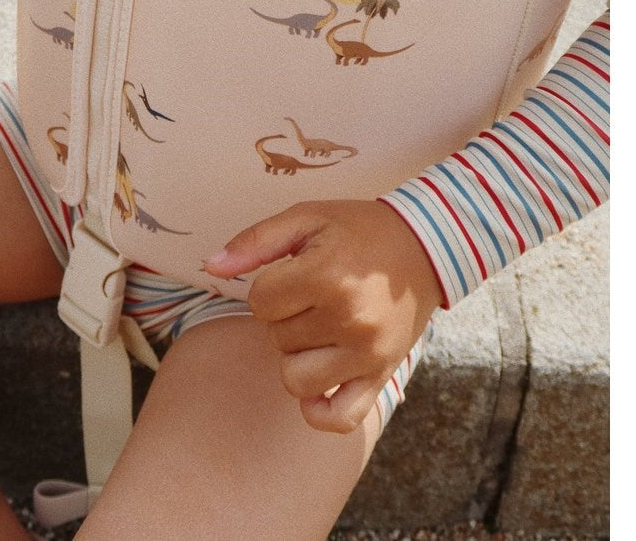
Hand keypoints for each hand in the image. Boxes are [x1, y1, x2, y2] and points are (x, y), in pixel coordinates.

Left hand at [204, 199, 442, 433]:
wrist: (425, 246)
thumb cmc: (358, 229)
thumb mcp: (306, 218)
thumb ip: (255, 242)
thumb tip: (210, 266)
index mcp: (326, 275)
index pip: (259, 302)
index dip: (268, 286)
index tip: (293, 273)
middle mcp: (347, 319)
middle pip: (276, 337)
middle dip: (284, 316)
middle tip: (313, 294)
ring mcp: (366, 353)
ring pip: (295, 378)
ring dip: (297, 355)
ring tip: (318, 327)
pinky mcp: (382, 375)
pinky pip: (339, 418)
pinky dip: (320, 409)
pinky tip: (320, 381)